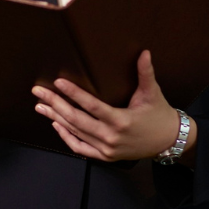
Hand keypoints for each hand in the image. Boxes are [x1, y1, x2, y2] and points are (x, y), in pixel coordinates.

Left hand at [31, 50, 196, 162]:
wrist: (170, 140)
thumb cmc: (159, 114)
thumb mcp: (152, 93)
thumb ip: (145, 73)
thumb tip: (144, 52)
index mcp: (121, 120)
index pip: (91, 106)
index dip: (73, 94)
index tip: (58, 82)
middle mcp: (111, 137)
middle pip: (76, 119)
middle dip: (54, 104)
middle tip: (38, 91)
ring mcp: (107, 149)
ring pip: (75, 132)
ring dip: (55, 118)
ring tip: (40, 106)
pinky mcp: (106, 156)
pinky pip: (80, 148)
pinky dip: (66, 137)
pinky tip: (56, 124)